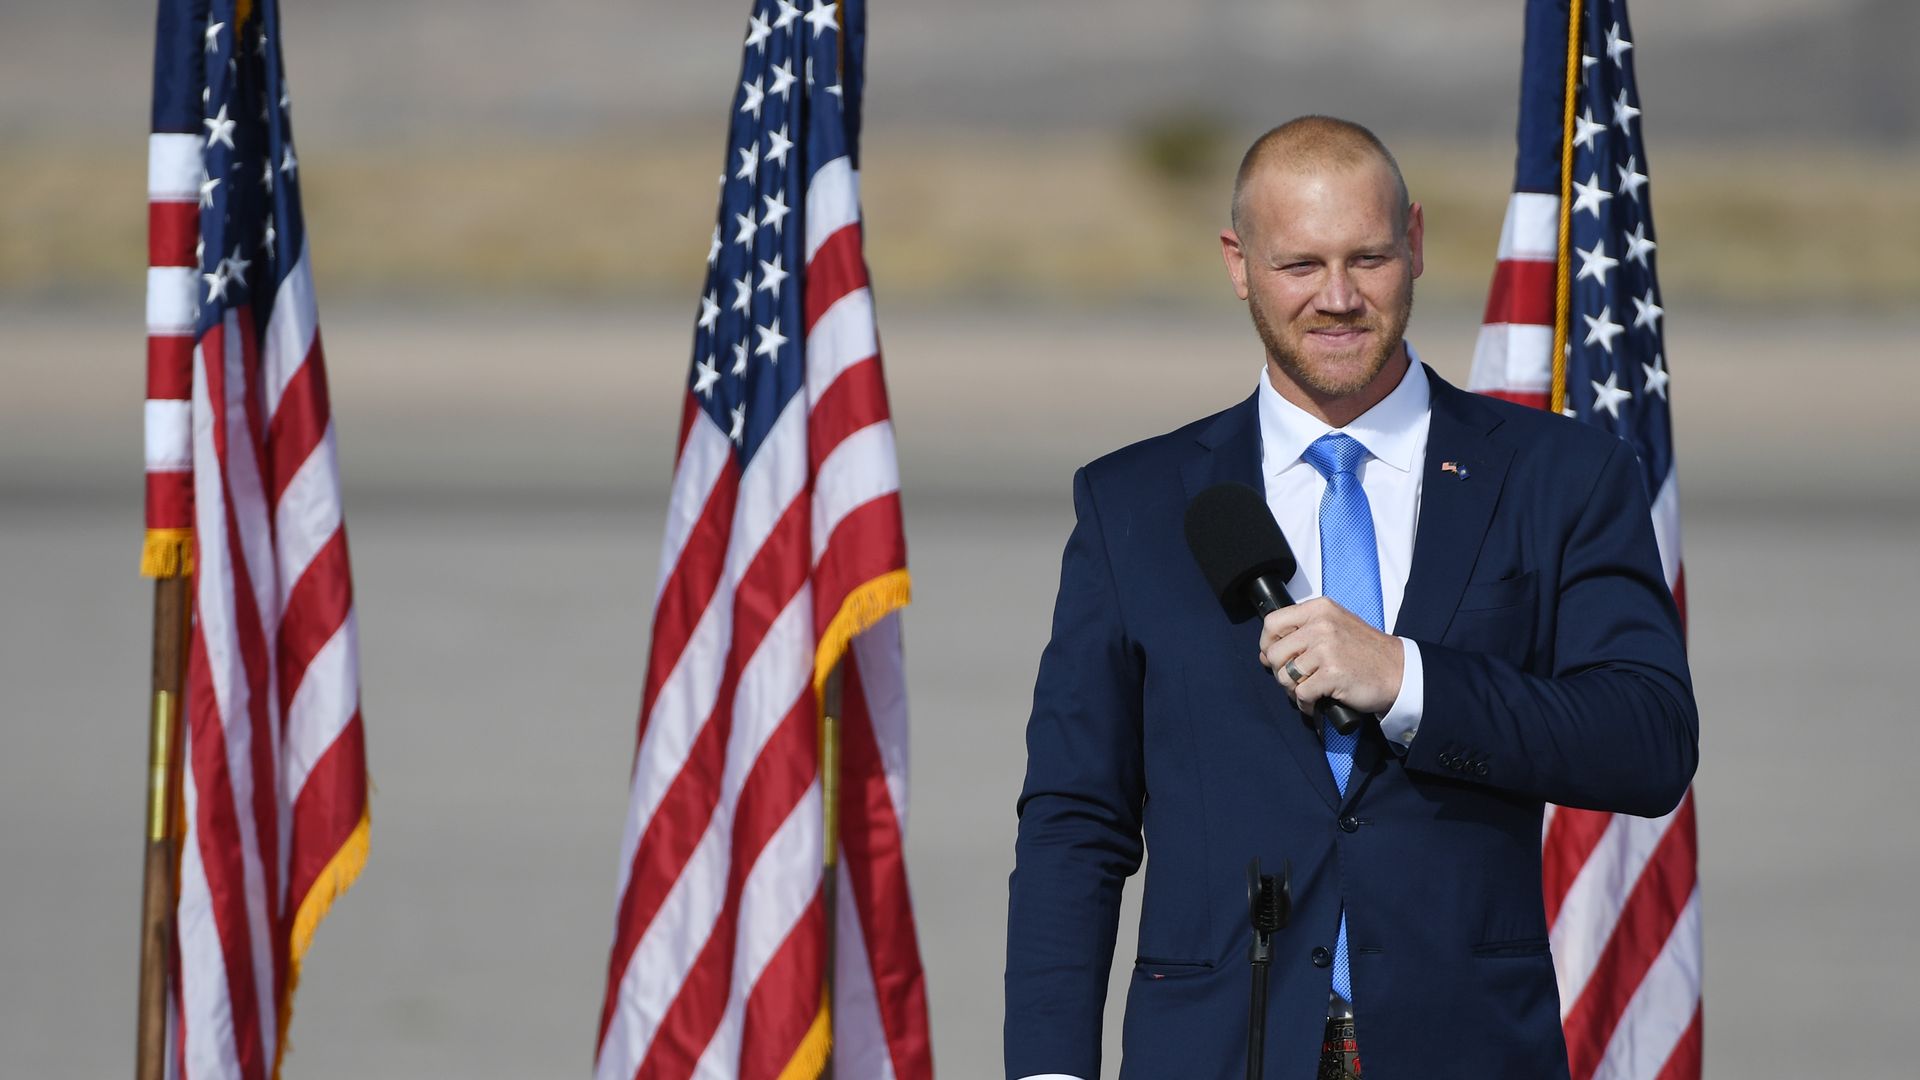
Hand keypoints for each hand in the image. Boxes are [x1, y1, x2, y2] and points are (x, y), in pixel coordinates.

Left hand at [1258, 598, 1404, 715]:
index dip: (1268, 643)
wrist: (1399, 671)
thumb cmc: (1367, 652)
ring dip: (1292, 689)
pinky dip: (1305, 704)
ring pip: (1284, 674)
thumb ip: (1303, 633)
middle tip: (1296, 679)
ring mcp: (1326, 649)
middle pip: (1274, 652)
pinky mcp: (1332, 674)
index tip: (1275, 656)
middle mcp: (1321, 625)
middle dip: (1280, 671)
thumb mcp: (1335, 627)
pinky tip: (1315, 702)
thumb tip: (1267, 653)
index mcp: (1319, 609)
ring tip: (1308, 691)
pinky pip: (1301, 694)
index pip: (1272, 622)